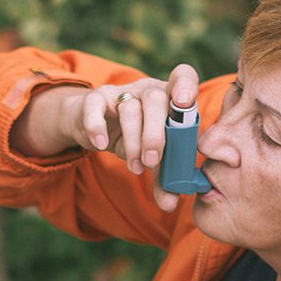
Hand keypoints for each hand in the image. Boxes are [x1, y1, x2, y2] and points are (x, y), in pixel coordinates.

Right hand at [58, 64, 200, 211]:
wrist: (96, 129)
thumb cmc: (134, 139)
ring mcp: (120, 92)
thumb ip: (163, 179)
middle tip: (152, 161)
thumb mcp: (152, 157)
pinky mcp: (95, 99)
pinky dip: (98, 127)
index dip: (185, 86)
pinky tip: (102, 146)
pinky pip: (95, 107)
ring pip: (129, 108)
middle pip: (155, 99)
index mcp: (169, 97)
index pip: (182, 76)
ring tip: (135, 166)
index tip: (184, 103)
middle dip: (155, 134)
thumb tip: (169, 204)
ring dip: (132, 141)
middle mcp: (147, 89)